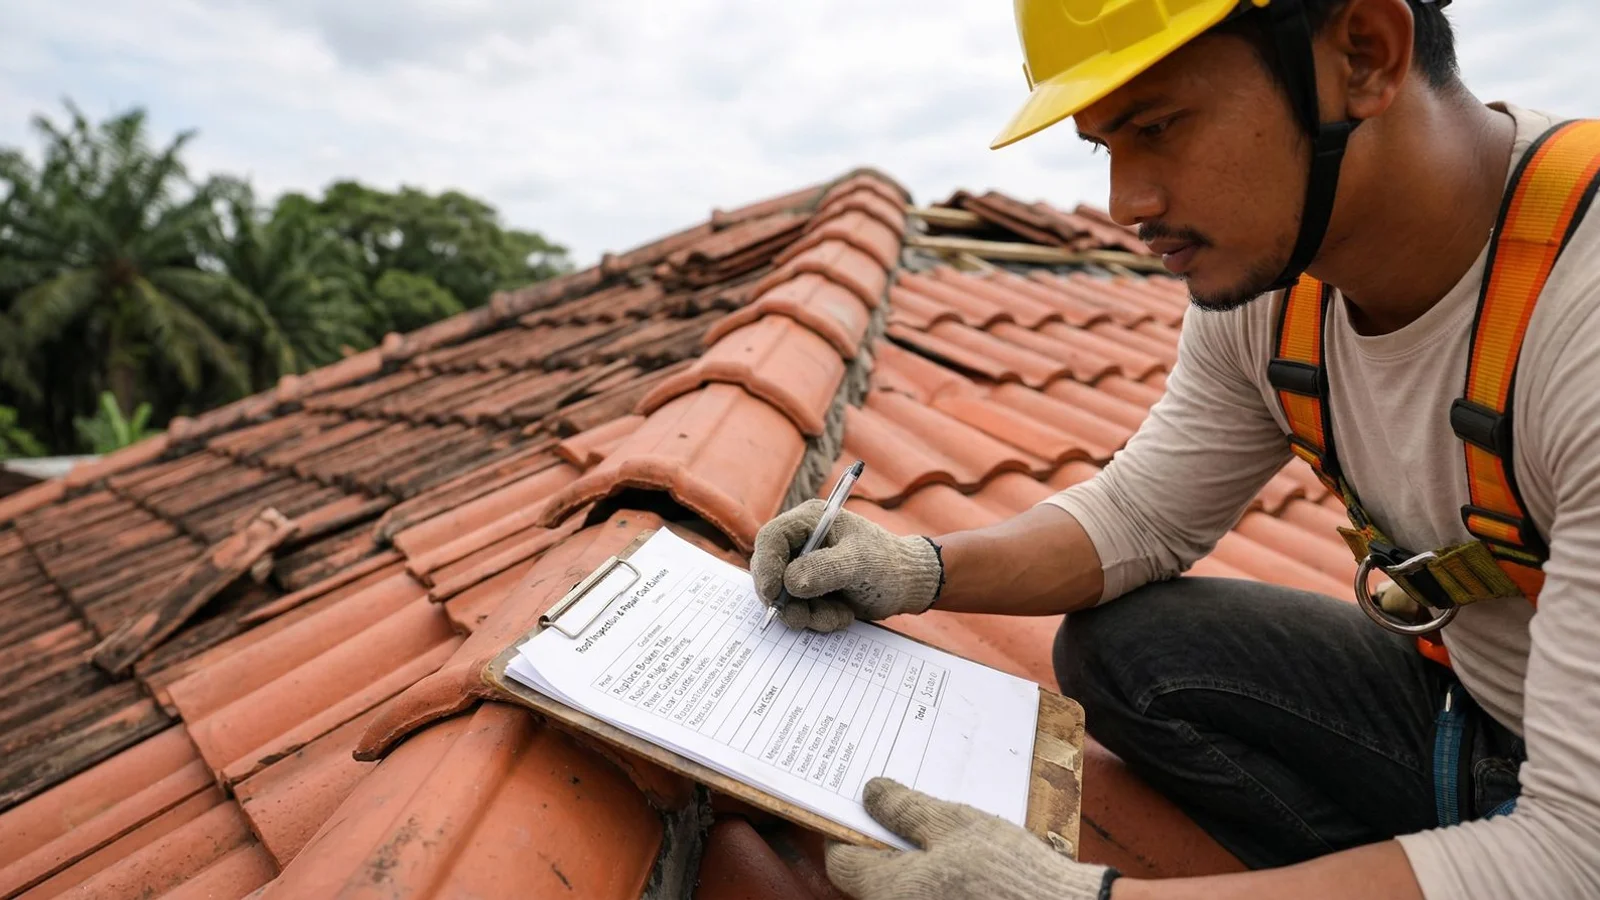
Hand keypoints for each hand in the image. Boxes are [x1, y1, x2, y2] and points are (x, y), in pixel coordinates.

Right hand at [751, 499, 943, 631]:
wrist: (907, 585)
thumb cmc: (888, 563)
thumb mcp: (859, 562)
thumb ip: (824, 569)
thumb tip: (790, 584)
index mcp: (810, 521)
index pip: (771, 539)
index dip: (766, 566)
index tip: (773, 594)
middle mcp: (802, 543)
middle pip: (770, 571)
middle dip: (786, 600)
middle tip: (802, 617)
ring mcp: (805, 568)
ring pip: (784, 598)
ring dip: (808, 614)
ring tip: (839, 615)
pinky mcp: (811, 591)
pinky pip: (799, 611)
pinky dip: (818, 619)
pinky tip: (842, 615)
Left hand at [827, 778, 1114, 899]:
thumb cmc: (1005, 872)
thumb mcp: (954, 824)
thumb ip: (905, 810)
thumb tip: (870, 793)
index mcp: (887, 890)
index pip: (841, 862)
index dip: (847, 830)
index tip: (863, 807)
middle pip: (870, 876)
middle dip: (883, 842)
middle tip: (904, 808)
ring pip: (901, 886)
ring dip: (911, 858)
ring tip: (938, 828)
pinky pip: (927, 893)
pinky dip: (933, 875)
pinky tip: (959, 855)